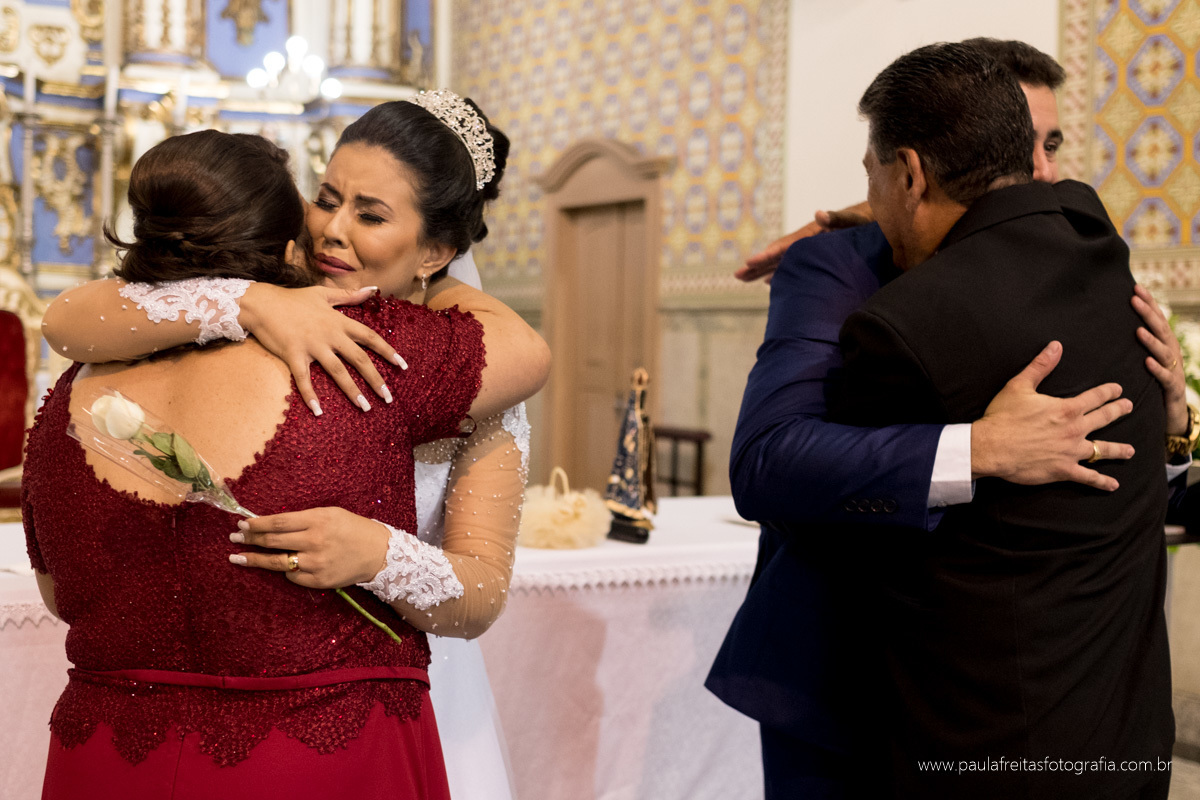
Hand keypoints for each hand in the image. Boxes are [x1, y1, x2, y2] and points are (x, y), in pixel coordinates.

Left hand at [227, 507, 390, 588]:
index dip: (257, 524)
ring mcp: (316, 563)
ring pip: (277, 562)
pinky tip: (285, 566)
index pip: (278, 522)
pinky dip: (287, 570)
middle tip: (234, 538)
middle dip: (250, 539)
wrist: (379, 553)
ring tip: (238, 557)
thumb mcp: (330, 514)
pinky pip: (293, 577)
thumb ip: (303, 519)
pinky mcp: (319, 581)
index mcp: (318, 520)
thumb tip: (271, 525)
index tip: (242, 524)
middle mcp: (315, 541)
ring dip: (254, 559)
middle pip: (273, 541)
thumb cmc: (353, 529)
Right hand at [240, 283, 403, 414]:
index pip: (370, 337)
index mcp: (339, 321)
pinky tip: (318, 412)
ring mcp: (312, 346)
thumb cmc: (293, 299)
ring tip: (366, 407)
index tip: (403, 365)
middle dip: (376, 379)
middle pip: (359, 358)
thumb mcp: (324, 294)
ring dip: (352, 391)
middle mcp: (330, 335)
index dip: (388, 351)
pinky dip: (310, 396)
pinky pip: (304, 379)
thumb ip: (350, 295)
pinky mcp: (293, 355)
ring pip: (338, 371)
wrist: (262, 302)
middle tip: (389, 397)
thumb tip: (373, 289)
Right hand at [734, 203, 873, 283]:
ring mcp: (810, 248)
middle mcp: (807, 240)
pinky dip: (780, 273)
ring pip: (781, 261)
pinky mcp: (816, 256)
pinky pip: (792, 266)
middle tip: (737, 275)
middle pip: (777, 254)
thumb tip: (819, 214)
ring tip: (746, 278)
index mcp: (812, 233)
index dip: (767, 255)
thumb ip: (838, 218)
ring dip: (763, 270)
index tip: (750, 262)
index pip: (785, 246)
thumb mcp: (855, 219)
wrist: (880, 223)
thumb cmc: (869, 222)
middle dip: (757, 265)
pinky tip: (771, 281)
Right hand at [970, 341, 1134, 490]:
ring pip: (1102, 450)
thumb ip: (1040, 366)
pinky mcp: (1063, 470)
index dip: (1108, 391)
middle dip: (1118, 411)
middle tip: (1129, 407)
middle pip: (1104, 418)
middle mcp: (1075, 429)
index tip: (1118, 389)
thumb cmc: (1003, 416)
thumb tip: (1056, 346)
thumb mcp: (1019, 386)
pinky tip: (1113, 485)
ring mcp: (1071, 451)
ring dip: (1119, 450)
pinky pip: (1088, 477)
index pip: (1095, 397)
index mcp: (1066, 408)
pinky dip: (1101, 482)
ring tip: (1130, 451)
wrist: (991, 447)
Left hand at [1132, 284, 1188, 435]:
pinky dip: (1156, 369)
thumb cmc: (1153, 385)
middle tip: (1134, 299)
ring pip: (1164, 351)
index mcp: (1164, 344)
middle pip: (1161, 329)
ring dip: (1151, 340)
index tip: (1135, 287)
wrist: (1172, 415)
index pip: (1157, 319)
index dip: (1149, 303)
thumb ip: (1133, 346)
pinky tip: (1146, 362)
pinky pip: (1165, 377)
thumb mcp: (1144, 361)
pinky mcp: (1173, 388)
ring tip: (1138, 330)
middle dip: (1148, 313)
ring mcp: (1174, 370)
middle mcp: (1171, 353)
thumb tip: (1109, 328)